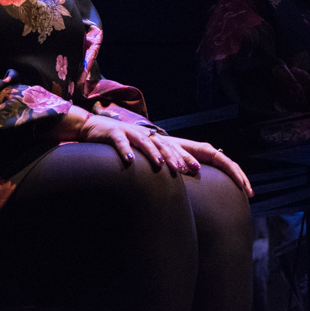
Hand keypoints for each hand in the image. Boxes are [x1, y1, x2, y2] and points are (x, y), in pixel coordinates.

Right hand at [64, 110, 252, 195]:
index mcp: (168, 145)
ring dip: (157, 154)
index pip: (196, 151)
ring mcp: (135, 135)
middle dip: (183, 159)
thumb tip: (197, 180)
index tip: (213, 175)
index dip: (205, 161)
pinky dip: (125, 150)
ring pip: (149, 144)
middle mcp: (154, 138)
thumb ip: (173, 166)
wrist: (96, 130)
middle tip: (194, 171)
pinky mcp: (115, 135)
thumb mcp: (154, 158)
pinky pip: (121, 142)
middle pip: (173, 148)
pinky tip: (129, 161)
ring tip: (164, 167)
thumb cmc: (130, 147)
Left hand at [165, 136, 252, 196]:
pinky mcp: (205, 164)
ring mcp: (208, 159)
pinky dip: (230, 180)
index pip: (226, 162)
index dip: (236, 174)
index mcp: (205, 150)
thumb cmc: (165, 147)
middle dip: (242, 179)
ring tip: (246, 194)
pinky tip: (234, 191)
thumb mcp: (174, 152)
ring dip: (238, 180)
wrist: (157, 144)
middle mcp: (210, 153)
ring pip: (229, 169)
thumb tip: (196, 168)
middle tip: (250, 194)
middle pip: (231, 165)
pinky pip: (222, 172)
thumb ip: (184, 158)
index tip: (243, 186)